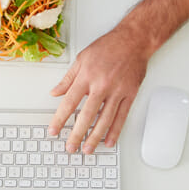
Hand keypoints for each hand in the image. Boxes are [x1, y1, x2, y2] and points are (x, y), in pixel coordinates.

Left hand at [48, 26, 150, 153]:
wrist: (134, 40)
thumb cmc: (108, 47)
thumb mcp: (82, 58)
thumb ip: (68, 78)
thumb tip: (55, 92)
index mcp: (87, 76)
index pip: (69, 103)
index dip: (60, 119)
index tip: (54, 131)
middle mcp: (102, 85)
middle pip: (87, 116)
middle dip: (77, 134)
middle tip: (70, 148)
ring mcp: (117, 91)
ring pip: (105, 120)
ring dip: (95, 137)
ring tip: (87, 149)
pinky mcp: (130, 94)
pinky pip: (122, 116)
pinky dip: (115, 131)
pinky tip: (108, 141)